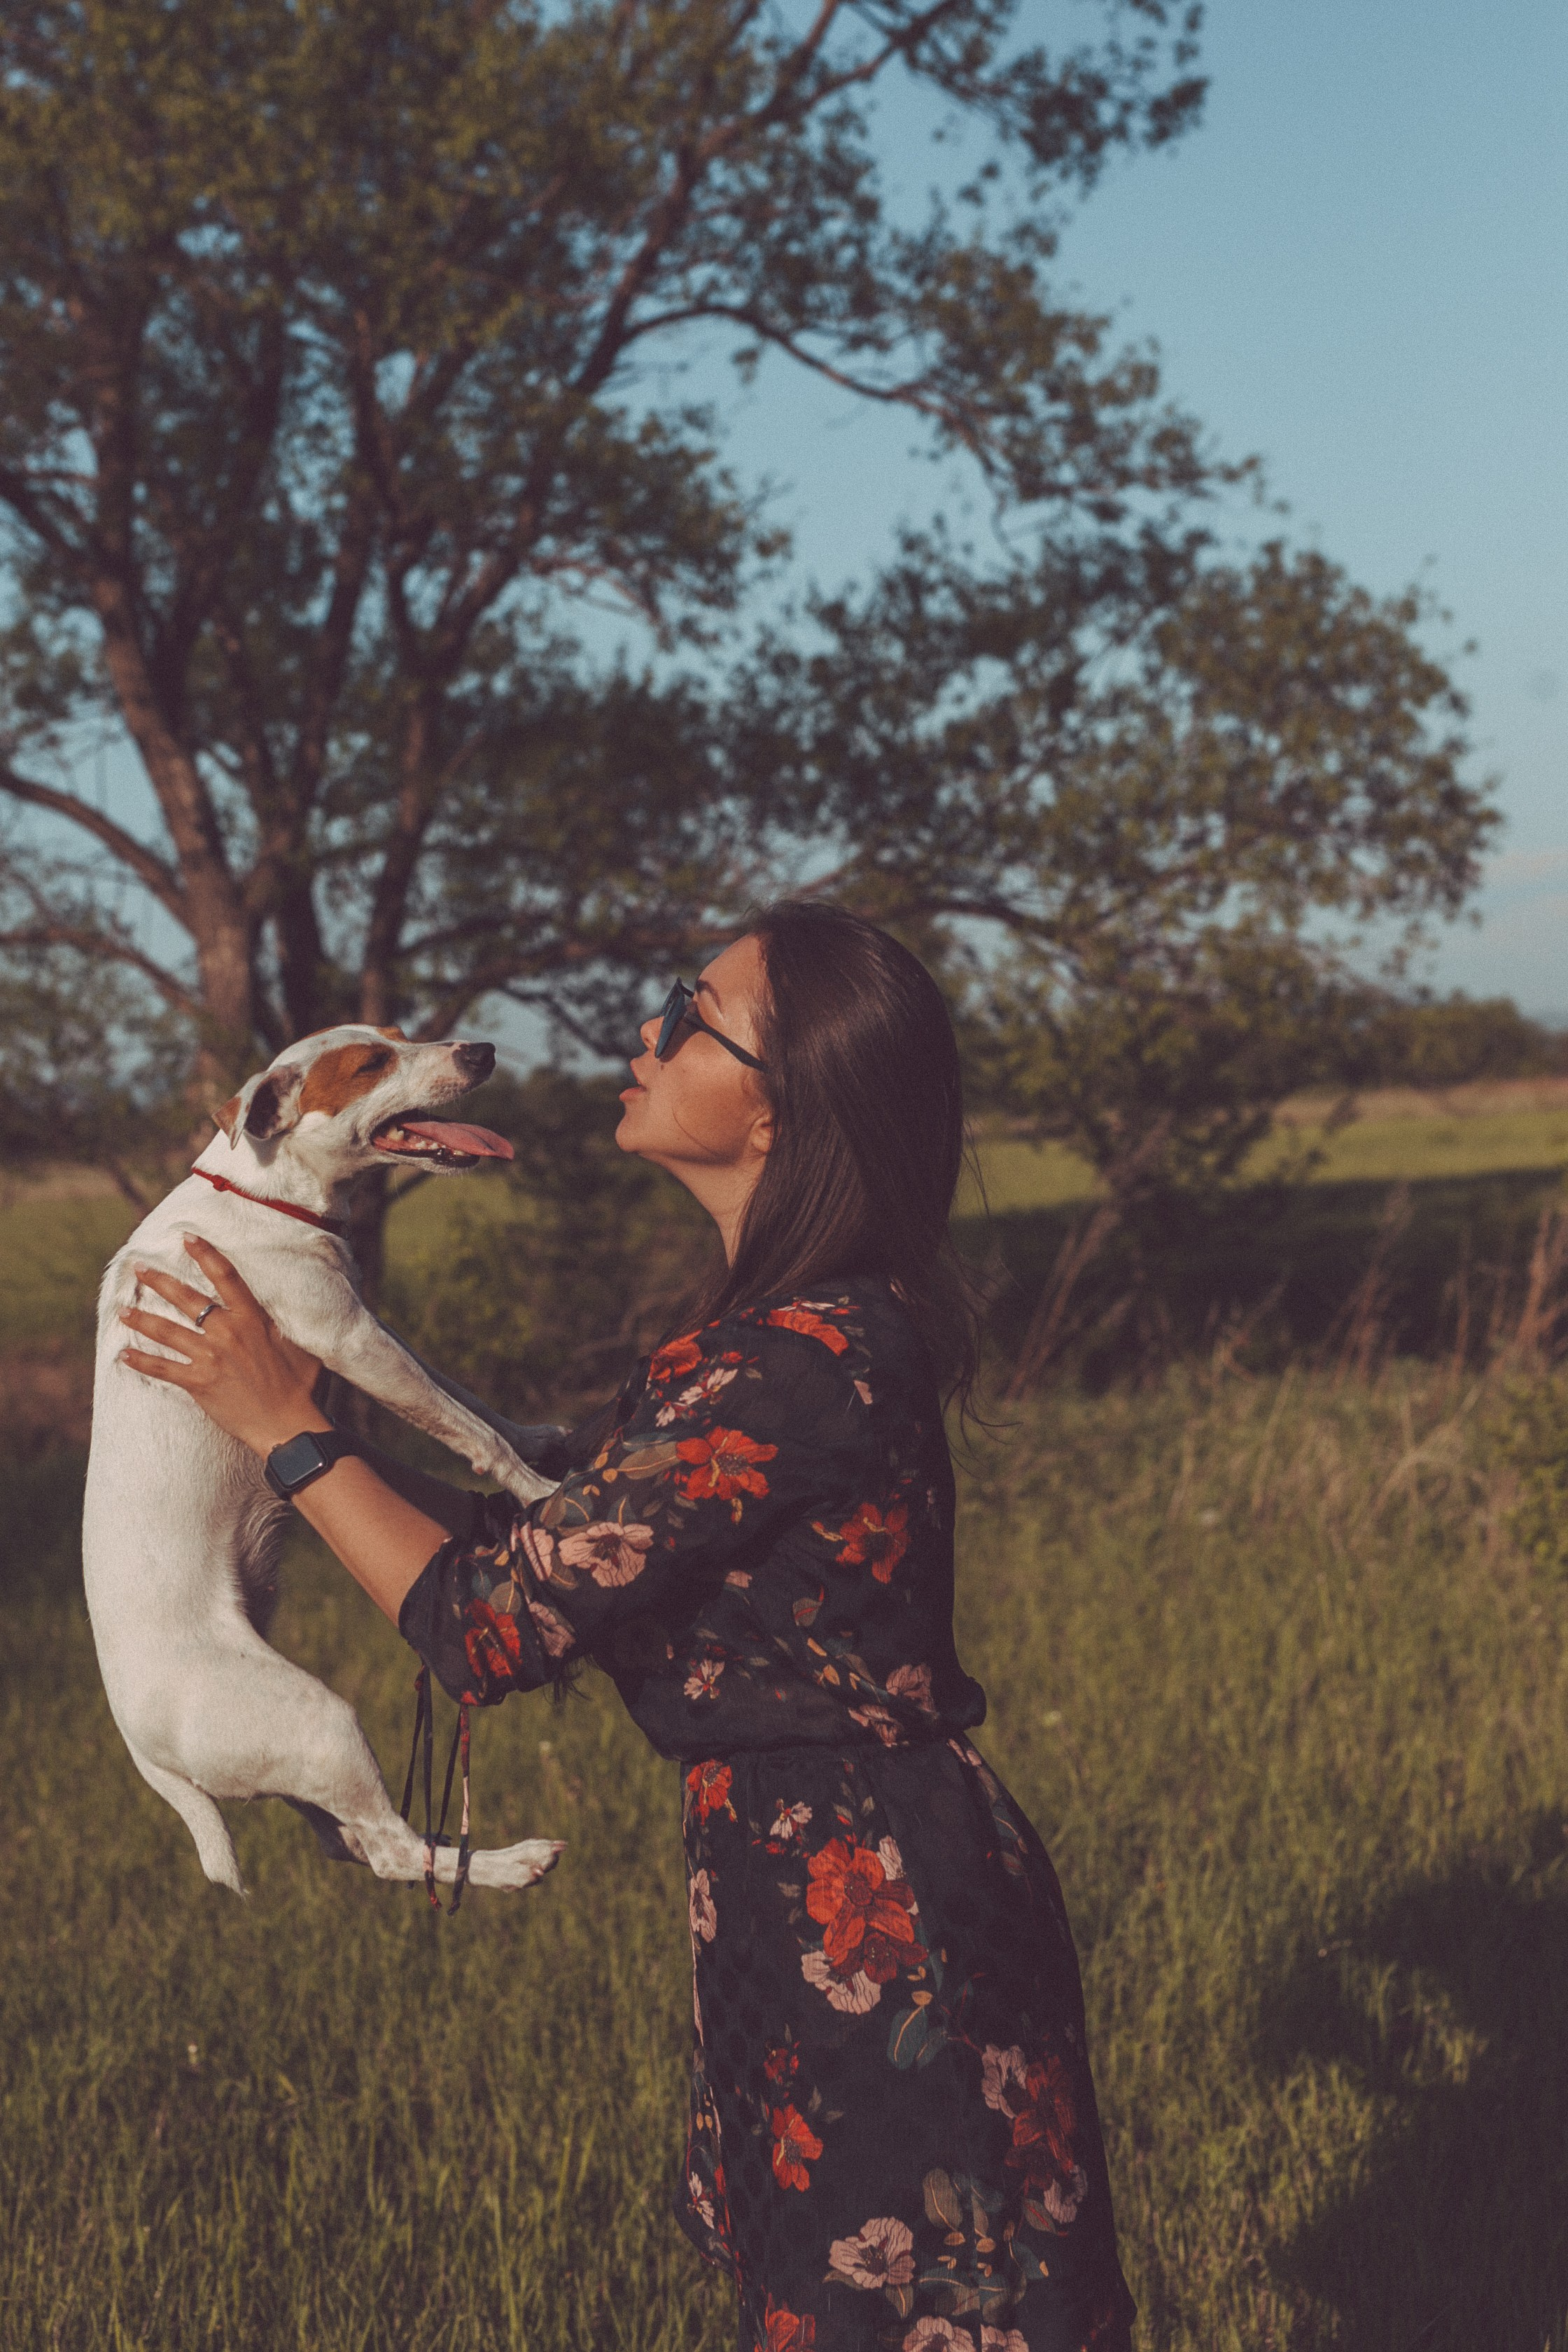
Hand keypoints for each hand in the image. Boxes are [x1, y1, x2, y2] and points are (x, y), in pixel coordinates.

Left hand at [120, 1233, 325, 1457]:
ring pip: (167, 1331)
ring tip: (121, 1310)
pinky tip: (123, 1356)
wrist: (288, 1426)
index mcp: (252, 1319)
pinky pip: (162, 1369)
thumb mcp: (302, 1346)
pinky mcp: (198, 1383)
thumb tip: (284, 1308)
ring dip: (141, 1319)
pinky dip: (141, 1362)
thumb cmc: (303, 1388)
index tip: (186, 1237)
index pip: (225, 1277)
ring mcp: (209, 1358)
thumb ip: (284, 1325)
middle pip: (186, 1299)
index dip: (205, 1254)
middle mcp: (227, 1333)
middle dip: (159, 1281)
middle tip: (138, 1267)